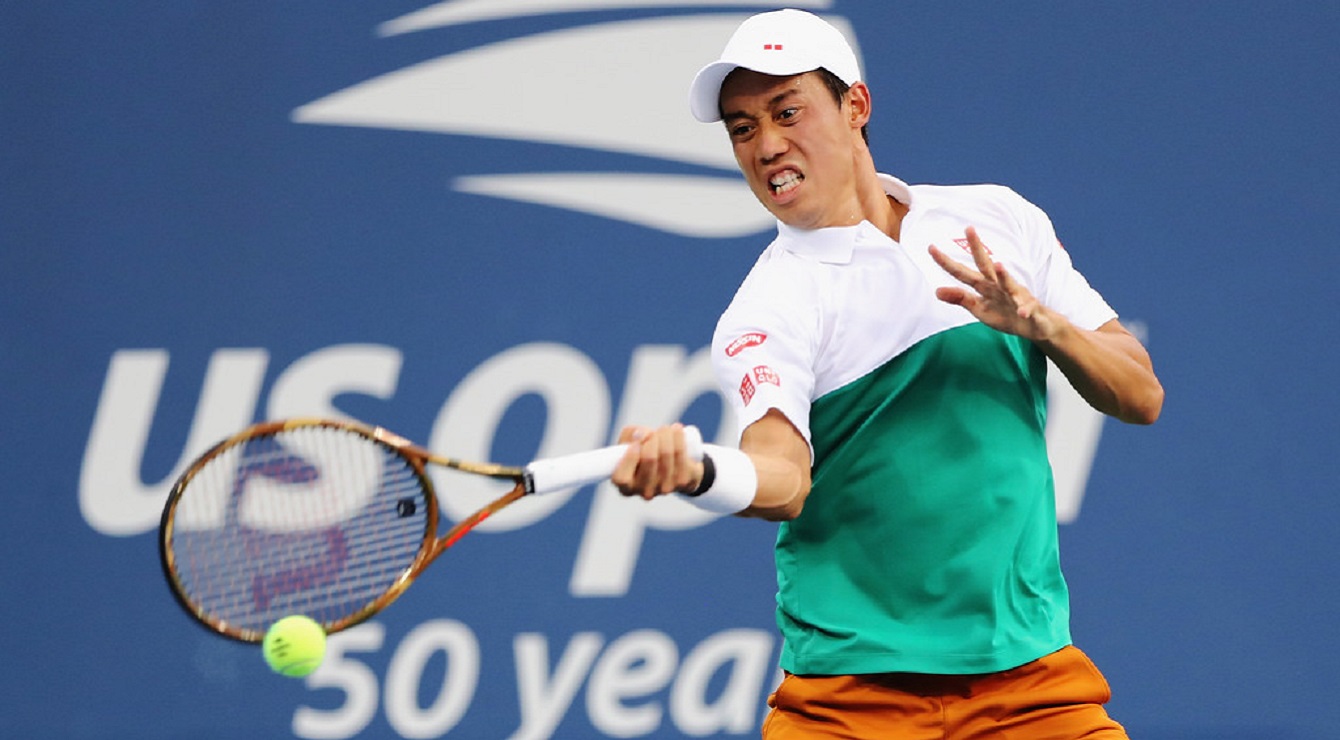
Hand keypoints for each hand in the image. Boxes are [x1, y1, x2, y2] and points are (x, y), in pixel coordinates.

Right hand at [610, 423, 702, 500]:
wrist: (673, 466)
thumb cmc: (644, 452)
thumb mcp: (629, 443)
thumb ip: (629, 436)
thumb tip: (642, 434)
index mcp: (626, 486)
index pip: (622, 478)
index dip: (629, 458)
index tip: (636, 444)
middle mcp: (644, 491)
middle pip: (649, 459)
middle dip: (651, 438)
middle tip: (653, 432)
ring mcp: (664, 488)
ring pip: (666, 453)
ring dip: (665, 435)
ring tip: (665, 429)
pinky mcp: (682, 481)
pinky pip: (680, 454)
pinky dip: (678, 438)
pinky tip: (676, 430)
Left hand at [929, 227, 1061, 342]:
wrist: (1035, 325)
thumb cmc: (1005, 313)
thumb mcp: (979, 309)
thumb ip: (961, 299)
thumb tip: (936, 290)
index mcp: (984, 286)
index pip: (962, 272)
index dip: (946, 262)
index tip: (930, 248)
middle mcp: (999, 286)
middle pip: (985, 266)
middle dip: (977, 248)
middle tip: (969, 228)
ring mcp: (1015, 296)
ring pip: (1009, 284)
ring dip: (1004, 275)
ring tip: (999, 265)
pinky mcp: (1029, 309)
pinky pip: (1026, 309)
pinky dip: (1024, 310)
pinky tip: (1021, 312)